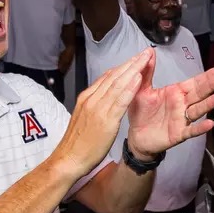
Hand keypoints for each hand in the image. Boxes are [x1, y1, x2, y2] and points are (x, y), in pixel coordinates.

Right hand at [53, 48, 153, 179]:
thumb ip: (94, 106)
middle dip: (130, 63)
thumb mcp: (84, 118)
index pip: (107, 77)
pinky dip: (130, 87)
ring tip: (146, 59)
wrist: (68, 159)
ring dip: (133, 69)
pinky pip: (120, 100)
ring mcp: (98, 108)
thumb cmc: (77, 143)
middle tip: (145, 52)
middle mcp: (91, 99)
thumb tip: (104, 97)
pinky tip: (139, 78)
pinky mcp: (105, 119)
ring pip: (118, 84)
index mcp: (86, 98)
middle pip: (114, 76)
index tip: (134, 59)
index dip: (122, 66)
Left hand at [126, 62, 213, 157]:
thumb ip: (147, 72)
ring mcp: (182, 119)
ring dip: (210, 103)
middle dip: (211, 84)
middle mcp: (182, 105)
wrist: (135, 136)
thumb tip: (150, 52)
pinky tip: (209, 123)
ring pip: (198, 110)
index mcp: (175, 92)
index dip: (206, 76)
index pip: (193, 82)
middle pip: (200, 93)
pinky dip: (200, 128)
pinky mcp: (178, 134)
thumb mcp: (141, 89)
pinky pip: (191, 131)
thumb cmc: (141, 112)